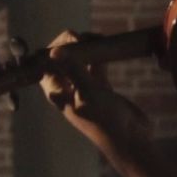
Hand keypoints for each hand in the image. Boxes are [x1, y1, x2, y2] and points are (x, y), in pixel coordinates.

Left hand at [38, 32, 154, 156]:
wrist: (129, 139)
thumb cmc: (104, 120)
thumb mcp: (88, 93)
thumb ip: (74, 70)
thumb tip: (56, 51)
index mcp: (56, 92)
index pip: (46, 63)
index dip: (54, 47)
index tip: (73, 38)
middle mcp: (67, 88)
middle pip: (62, 59)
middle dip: (72, 44)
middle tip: (86, 38)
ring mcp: (83, 87)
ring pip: (80, 60)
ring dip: (87, 48)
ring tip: (97, 39)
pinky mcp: (100, 87)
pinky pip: (96, 66)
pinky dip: (100, 56)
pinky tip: (107, 46)